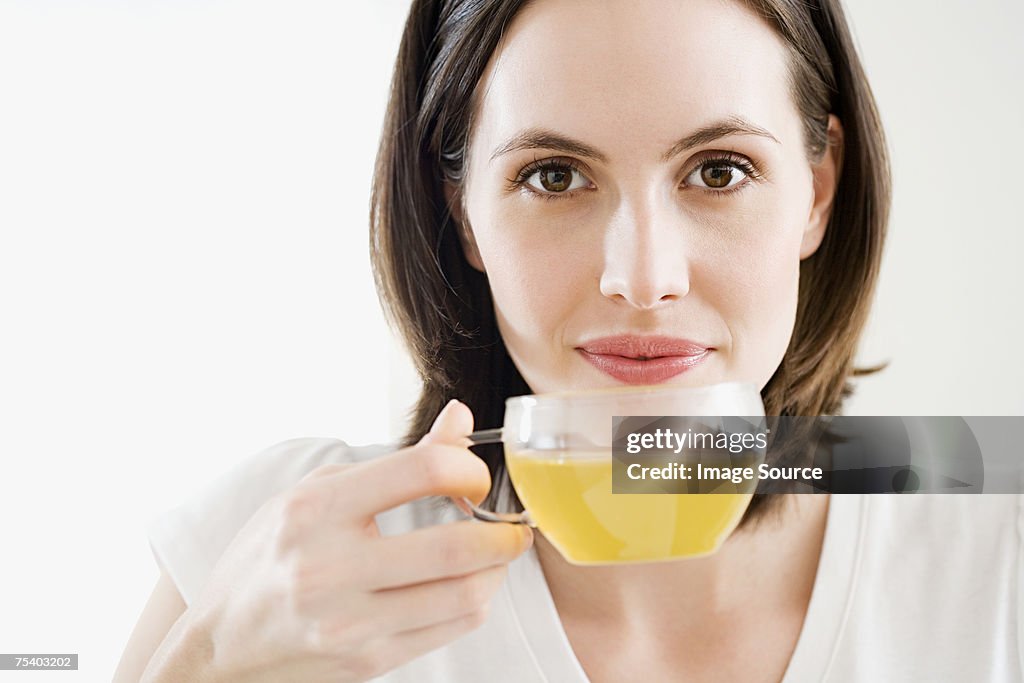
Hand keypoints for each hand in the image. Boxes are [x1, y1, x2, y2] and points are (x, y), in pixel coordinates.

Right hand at [171, 400, 531, 681]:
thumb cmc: (268, 560)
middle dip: (503, 530)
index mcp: (316, 509)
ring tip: (492, 553)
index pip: (422, 471)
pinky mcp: (369, 660)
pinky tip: (467, 584)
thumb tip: (461, 420)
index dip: (469, 468)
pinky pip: (452, 627)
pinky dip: (474, 600)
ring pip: (466, 593)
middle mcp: (330, 567)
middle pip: (457, 545)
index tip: (475, 477)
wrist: (221, 649)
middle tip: (509, 523)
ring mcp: (350, 622)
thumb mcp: (316, 493)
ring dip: (496, 569)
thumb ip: (395, 461)